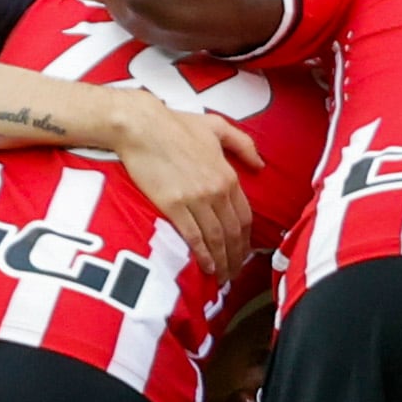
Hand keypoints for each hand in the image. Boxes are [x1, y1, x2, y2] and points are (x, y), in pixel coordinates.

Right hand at [114, 105, 268, 282]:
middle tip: (233, 274)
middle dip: (236, 257)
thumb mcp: (216, 126)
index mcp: (228, 175)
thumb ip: (243, 144)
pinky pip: (193, 236)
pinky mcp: (173, 205)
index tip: (243, 254)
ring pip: (216, 239)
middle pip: (233, 233)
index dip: (246, 240)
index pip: (245, 216)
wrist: (141, 125)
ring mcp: (196, 199)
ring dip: (222, 262)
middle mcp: (216, 190)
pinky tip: (206, 267)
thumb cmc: (175, 124)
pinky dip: (202, 255)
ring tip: (221, 278)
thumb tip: (260, 164)